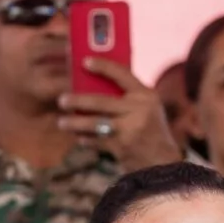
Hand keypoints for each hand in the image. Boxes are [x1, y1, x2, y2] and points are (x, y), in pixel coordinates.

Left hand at [57, 58, 179, 168]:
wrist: (162, 160)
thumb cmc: (148, 129)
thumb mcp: (145, 108)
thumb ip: (126, 97)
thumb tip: (89, 87)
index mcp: (146, 94)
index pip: (122, 73)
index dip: (103, 66)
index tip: (84, 61)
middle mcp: (139, 109)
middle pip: (101, 101)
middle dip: (78, 101)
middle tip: (61, 100)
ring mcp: (131, 128)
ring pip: (95, 123)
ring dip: (74, 123)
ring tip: (61, 123)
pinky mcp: (122, 146)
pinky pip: (96, 140)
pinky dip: (86, 139)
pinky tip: (79, 138)